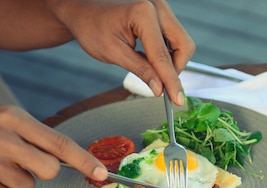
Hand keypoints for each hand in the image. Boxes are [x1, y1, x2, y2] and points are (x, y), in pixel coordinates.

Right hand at [0, 104, 106, 187]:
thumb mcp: (3, 117)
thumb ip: (34, 135)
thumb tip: (70, 159)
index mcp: (13, 118)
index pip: (59, 143)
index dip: (83, 160)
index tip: (101, 173)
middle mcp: (2, 138)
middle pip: (49, 171)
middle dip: (42, 172)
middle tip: (23, 162)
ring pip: (26, 186)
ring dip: (16, 180)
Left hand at [51, 0, 194, 105]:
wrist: (83, 9)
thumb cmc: (91, 26)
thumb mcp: (113, 53)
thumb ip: (140, 70)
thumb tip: (159, 88)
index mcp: (143, 13)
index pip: (163, 55)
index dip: (171, 81)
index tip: (177, 99)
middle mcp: (157, 7)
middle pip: (183, 45)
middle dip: (175, 68)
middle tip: (162, 84)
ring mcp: (161, 8)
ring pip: (181, 42)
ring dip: (172, 60)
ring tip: (151, 69)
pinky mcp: (161, 14)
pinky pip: (174, 37)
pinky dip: (167, 52)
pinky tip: (151, 58)